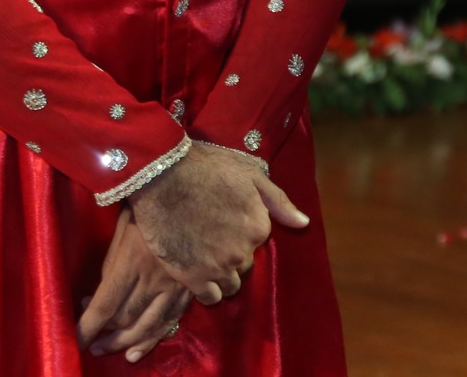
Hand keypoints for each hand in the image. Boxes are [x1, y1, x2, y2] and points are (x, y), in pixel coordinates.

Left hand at [78, 210, 192, 362]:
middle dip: (107, 337)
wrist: (187, 189)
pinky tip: (141, 349)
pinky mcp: (193, 285)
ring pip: (150, 324)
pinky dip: (155, 336)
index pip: (104, 306)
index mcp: (131, 262)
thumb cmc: (147, 207)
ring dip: (128, 343)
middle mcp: (154, 278)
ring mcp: (177, 283)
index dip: (87, 328)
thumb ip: (111, 267)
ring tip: (113, 351)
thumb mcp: (121, 233)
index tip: (77, 341)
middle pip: (126, 319)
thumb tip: (96, 298)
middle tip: (94, 345)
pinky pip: (172, 318)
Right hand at [128, 144, 308, 303]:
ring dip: (222, 276)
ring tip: (205, 258)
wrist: (163, 176)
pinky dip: (207, 290)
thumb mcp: (252, 176)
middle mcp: (243, 251)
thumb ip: (278, 202)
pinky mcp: (193, 278)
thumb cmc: (208, 169)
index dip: (241, 234)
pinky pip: (210, 297)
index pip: (257, 242)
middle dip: (233, 256)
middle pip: (245, 264)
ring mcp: (218, 266)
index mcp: (259, 226)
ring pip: (230, 285)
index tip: (225, 224)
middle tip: (212, 240)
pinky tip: (197, 274)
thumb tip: (304, 223)